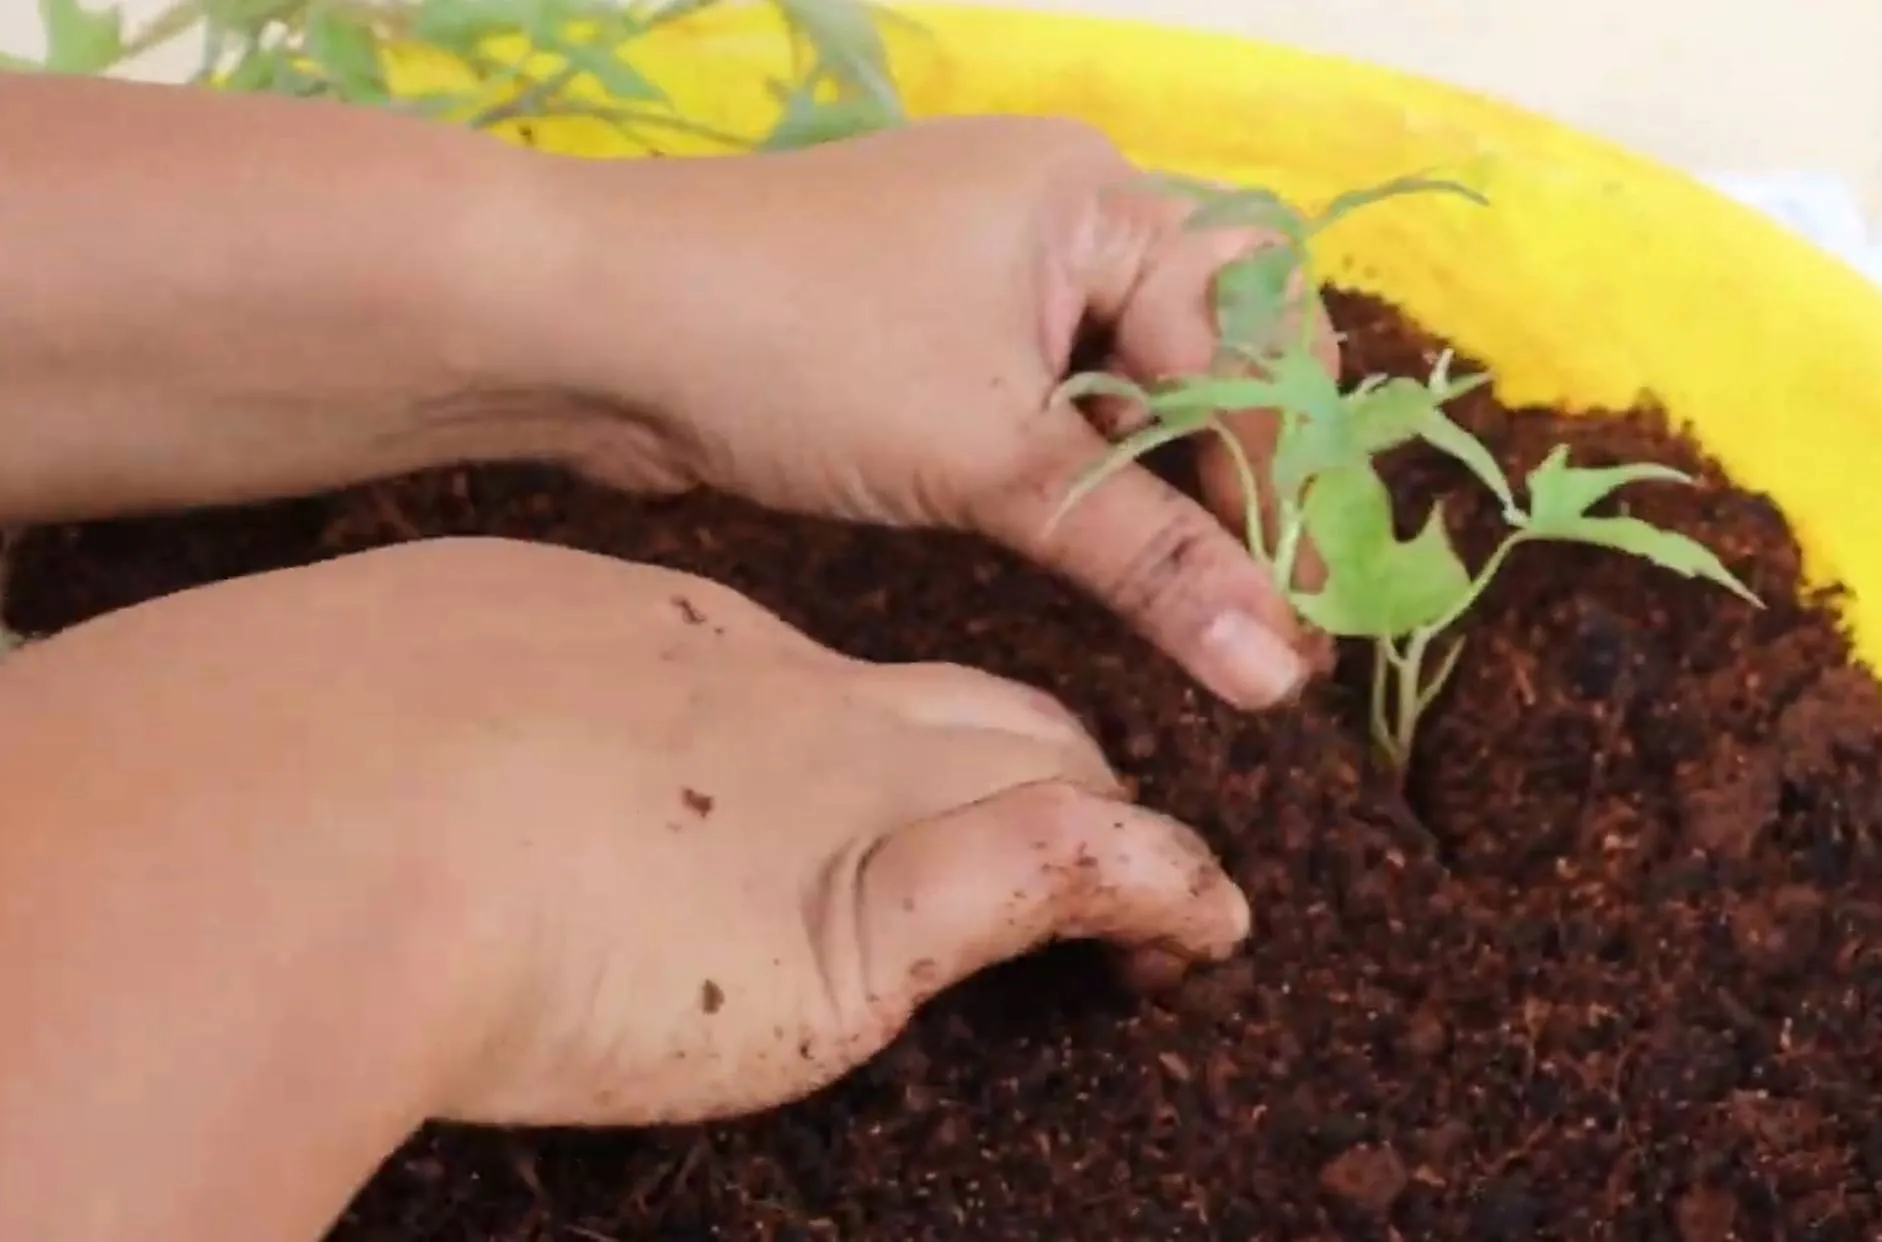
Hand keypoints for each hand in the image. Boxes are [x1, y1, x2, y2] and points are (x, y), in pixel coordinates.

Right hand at [0, 537, 1245, 1145]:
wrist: (308, 822)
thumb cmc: (312, 776)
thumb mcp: (398, 728)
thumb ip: (455, 761)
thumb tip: (378, 827)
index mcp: (677, 661)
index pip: (856, 693)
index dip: (928, 736)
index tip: (963, 784)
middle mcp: (788, 714)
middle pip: (986, 720)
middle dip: (1064, 766)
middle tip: (1123, 838)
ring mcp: (839, 801)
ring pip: (1045, 783)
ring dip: (1127, 837)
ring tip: (1190, 907)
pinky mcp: (869, 912)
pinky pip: (1058, 868)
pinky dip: (1149, 889)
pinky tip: (1198, 926)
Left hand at [526, 116, 1334, 710]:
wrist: (586, 325)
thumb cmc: (795, 345)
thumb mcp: (991, 456)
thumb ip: (1146, 559)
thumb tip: (1279, 669)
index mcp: (1100, 197)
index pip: (1244, 349)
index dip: (1274, 486)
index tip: (1296, 615)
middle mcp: (1066, 221)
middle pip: (1210, 359)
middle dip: (1236, 483)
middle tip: (1267, 615)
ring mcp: (1000, 280)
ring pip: (1132, 396)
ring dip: (1161, 497)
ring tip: (1205, 612)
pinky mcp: (941, 343)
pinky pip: (1057, 414)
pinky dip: (1089, 488)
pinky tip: (1116, 567)